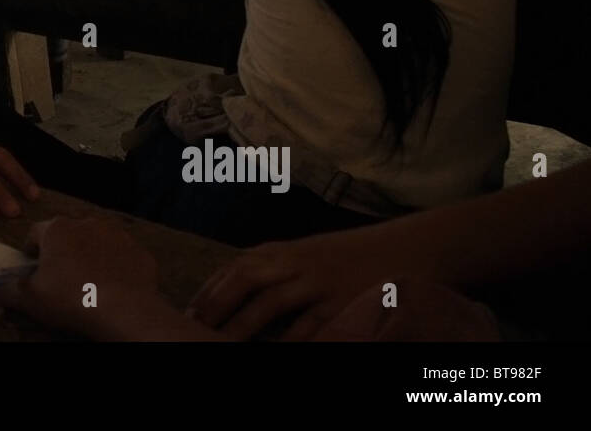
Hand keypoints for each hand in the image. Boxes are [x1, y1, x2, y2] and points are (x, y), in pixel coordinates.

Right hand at [0, 218, 198, 339]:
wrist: (124, 308)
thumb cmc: (70, 298)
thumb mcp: (29, 298)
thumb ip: (2, 291)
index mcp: (56, 229)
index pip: (35, 233)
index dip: (31, 252)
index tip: (34, 270)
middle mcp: (86, 222)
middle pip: (67, 235)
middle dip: (62, 253)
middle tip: (61, 280)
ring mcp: (116, 234)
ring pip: (96, 242)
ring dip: (90, 256)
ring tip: (88, 284)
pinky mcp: (138, 250)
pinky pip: (121, 256)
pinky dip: (116, 267)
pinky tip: (113, 287)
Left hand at [187, 222, 406, 340]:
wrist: (412, 247)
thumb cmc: (352, 257)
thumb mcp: (306, 256)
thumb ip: (272, 270)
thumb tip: (231, 288)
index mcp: (283, 251)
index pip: (234, 269)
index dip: (209, 291)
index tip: (188, 311)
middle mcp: (296, 262)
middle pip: (244, 281)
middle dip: (216, 306)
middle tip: (192, 329)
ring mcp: (320, 282)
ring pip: (270, 304)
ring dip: (242, 327)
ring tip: (220, 345)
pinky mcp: (343, 303)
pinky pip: (310, 327)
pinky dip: (290, 342)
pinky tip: (274, 354)